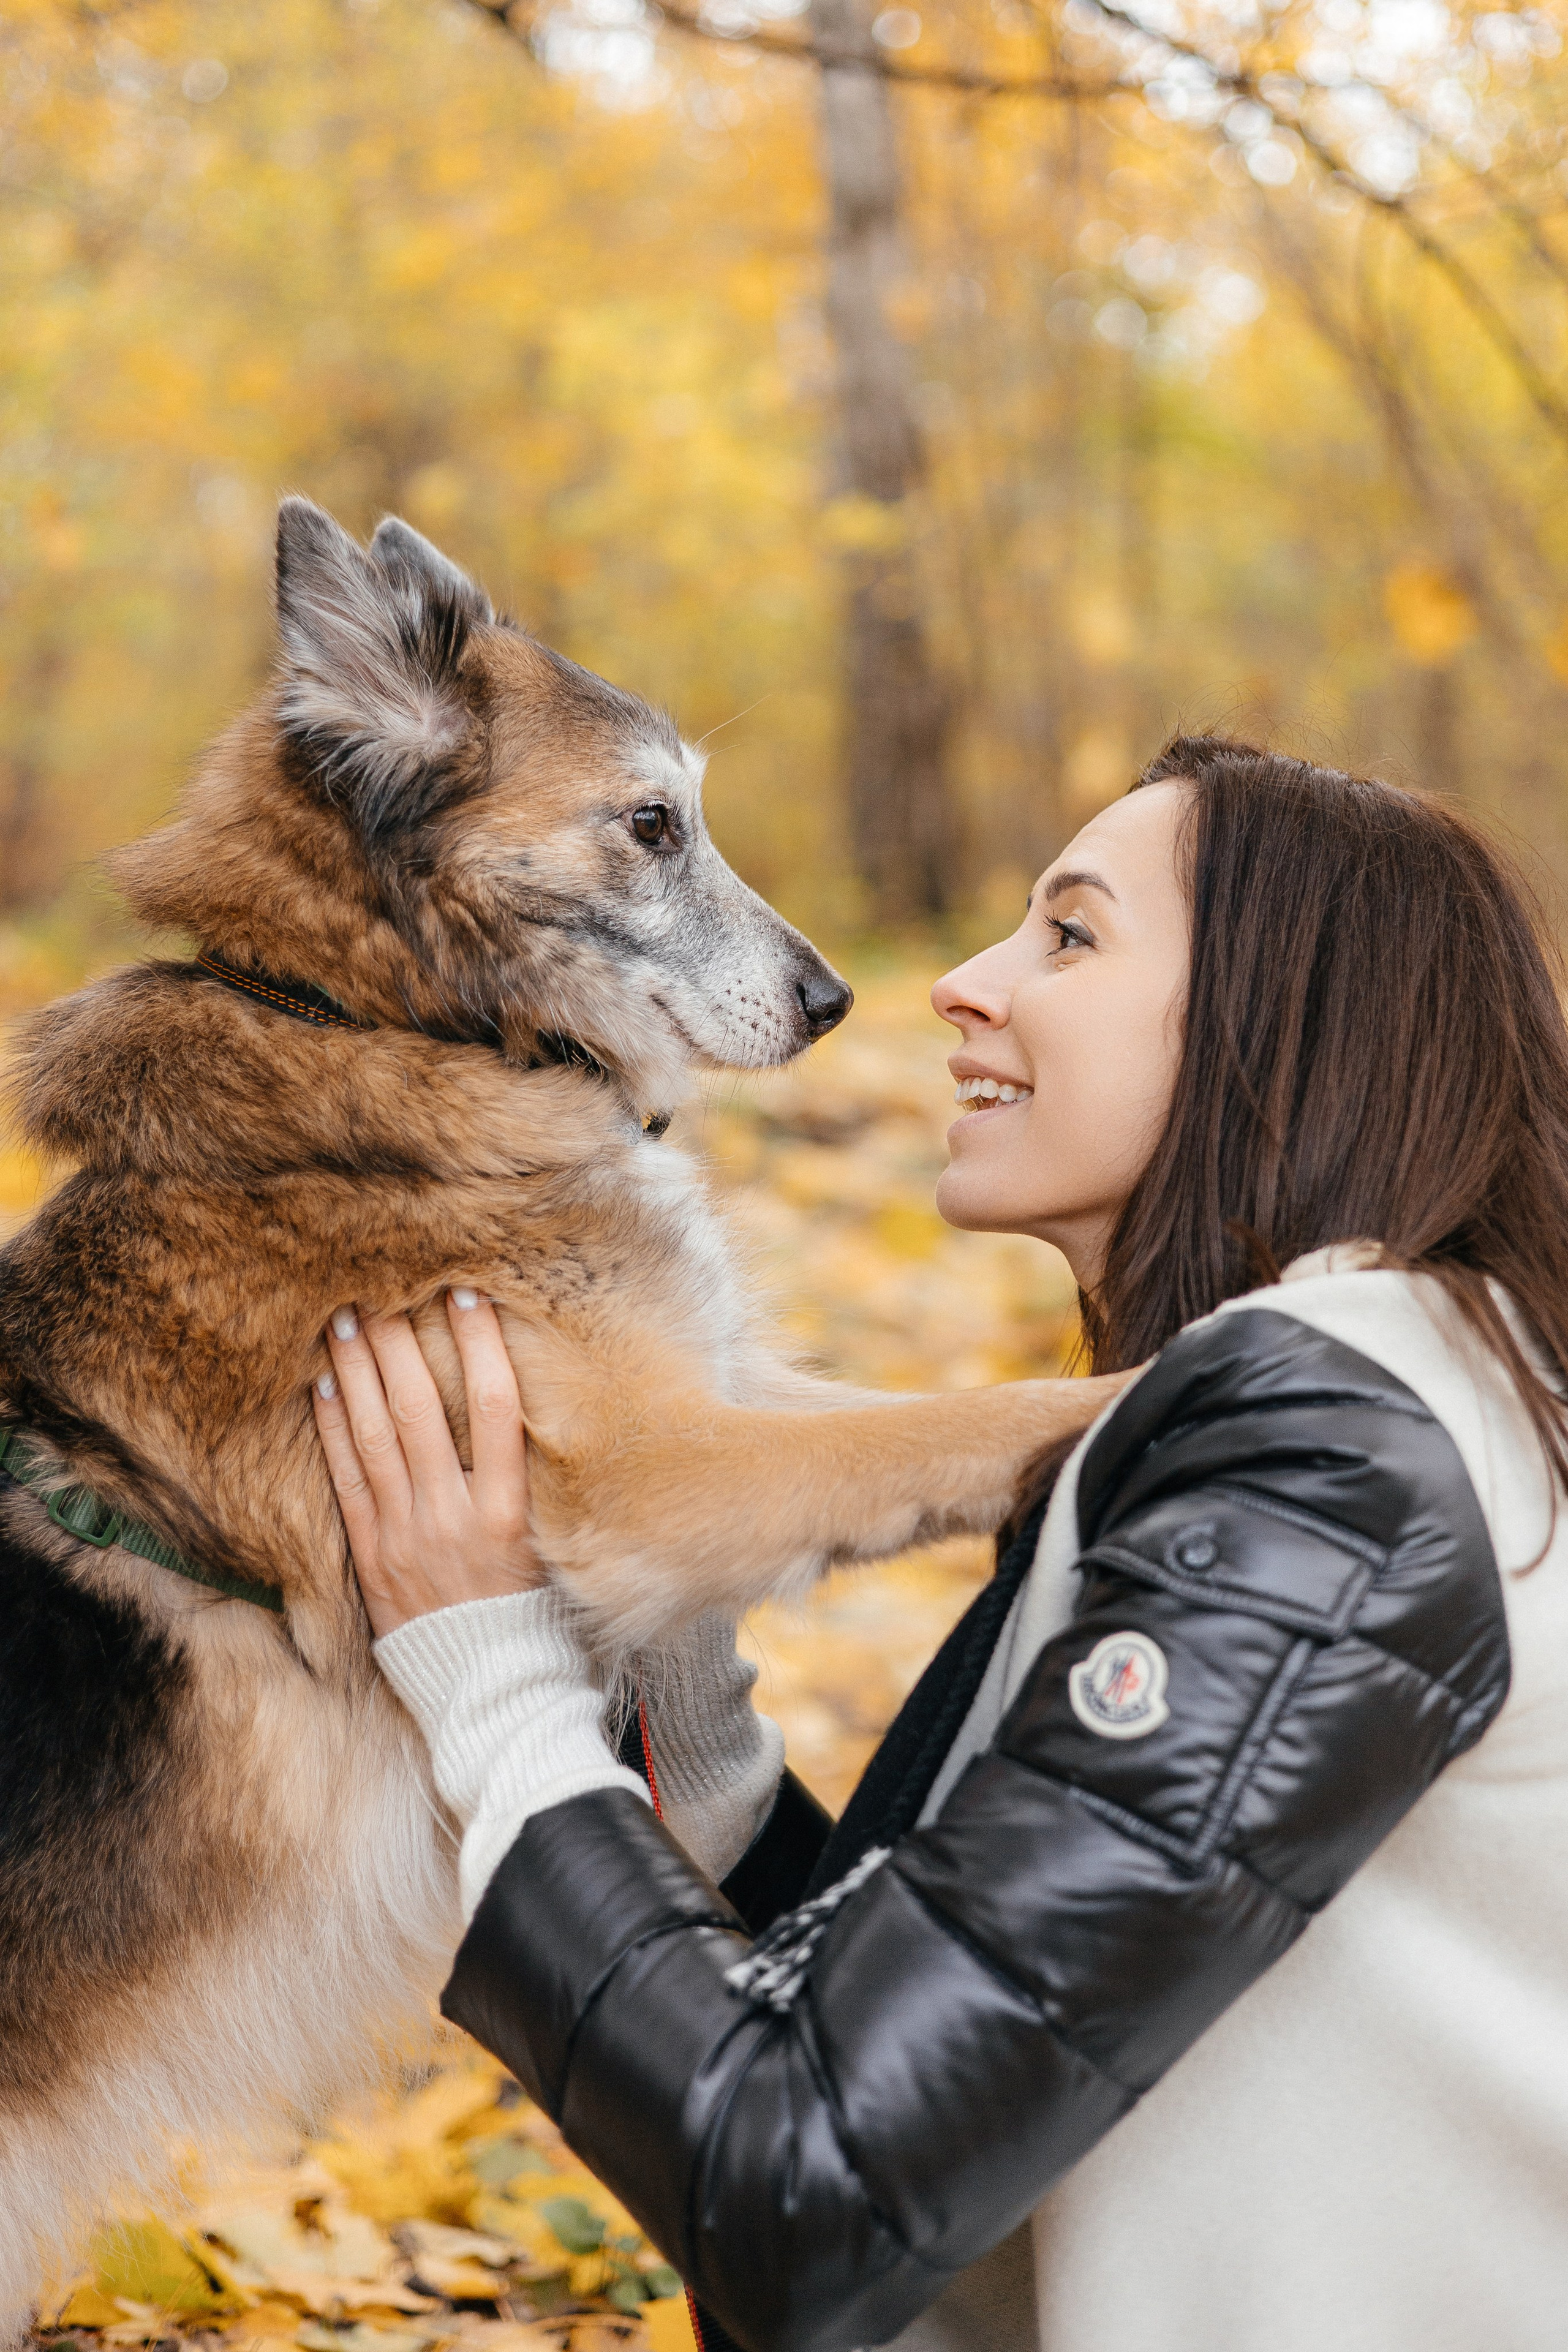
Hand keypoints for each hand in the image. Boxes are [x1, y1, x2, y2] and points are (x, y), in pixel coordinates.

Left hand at [312, 1290, 542, 1636]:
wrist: (492, 1691)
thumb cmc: (533, 1612)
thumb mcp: (552, 1544)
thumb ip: (531, 1480)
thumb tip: (518, 1403)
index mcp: (509, 1515)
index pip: (495, 1411)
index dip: (480, 1348)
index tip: (466, 1297)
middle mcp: (454, 1520)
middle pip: (421, 1413)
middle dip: (399, 1345)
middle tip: (381, 1288)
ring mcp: (406, 1538)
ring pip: (374, 1439)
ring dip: (357, 1373)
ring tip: (344, 1320)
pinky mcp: (372, 1557)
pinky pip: (345, 1481)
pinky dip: (333, 1429)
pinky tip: (323, 1386)